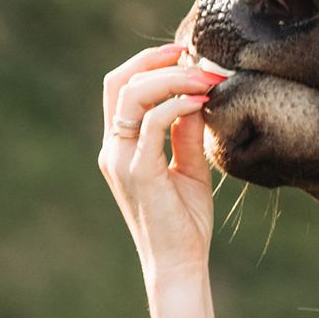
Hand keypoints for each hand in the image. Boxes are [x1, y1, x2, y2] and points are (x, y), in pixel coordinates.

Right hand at [98, 38, 222, 282]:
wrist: (179, 265)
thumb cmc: (185, 222)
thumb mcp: (190, 166)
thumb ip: (187, 131)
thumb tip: (197, 93)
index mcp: (120, 146)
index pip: (120, 88)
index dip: (148, 62)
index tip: (184, 52)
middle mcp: (113, 149)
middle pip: (118, 82)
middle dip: (155, 60)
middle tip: (194, 56)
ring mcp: (122, 160)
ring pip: (132, 96)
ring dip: (172, 79)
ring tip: (205, 80)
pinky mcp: (140, 172)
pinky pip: (152, 123)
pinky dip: (177, 104)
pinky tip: (202, 103)